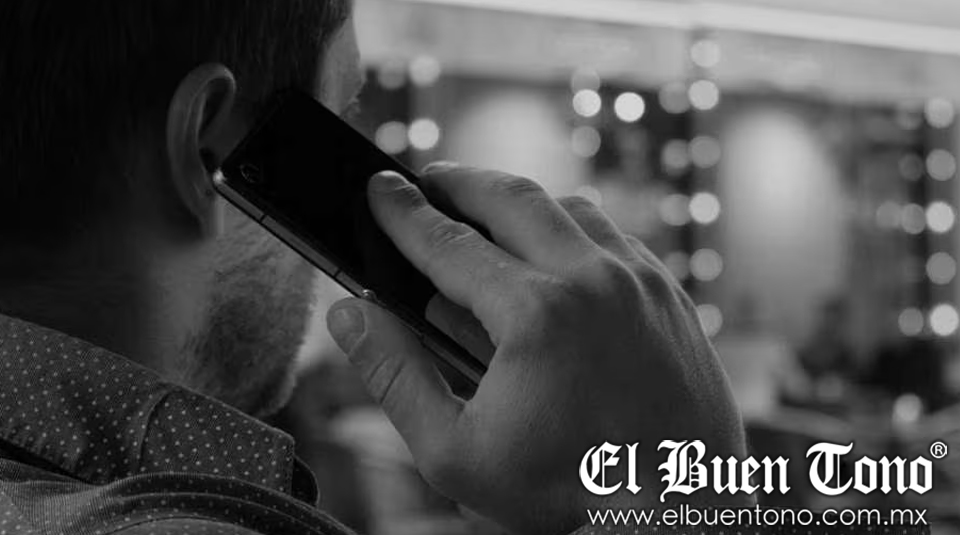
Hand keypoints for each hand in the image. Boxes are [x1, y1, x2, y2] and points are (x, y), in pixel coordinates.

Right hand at [326, 164, 747, 534]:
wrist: (682, 518)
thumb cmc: (568, 495)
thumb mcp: (456, 453)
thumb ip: (395, 376)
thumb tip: (350, 313)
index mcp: (534, 315)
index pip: (448, 243)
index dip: (403, 213)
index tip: (378, 187)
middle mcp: (593, 280)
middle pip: (511, 198)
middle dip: (460, 181)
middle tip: (427, 180)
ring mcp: (640, 282)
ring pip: (570, 207)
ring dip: (520, 201)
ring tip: (485, 210)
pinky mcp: (671, 295)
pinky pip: (615, 236)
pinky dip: (573, 228)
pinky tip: (554, 250)